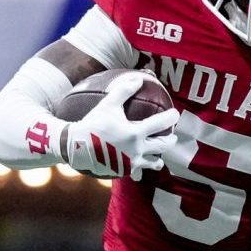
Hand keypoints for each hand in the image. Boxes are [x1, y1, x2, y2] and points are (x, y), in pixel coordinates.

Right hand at [57, 72, 178, 180]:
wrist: (75, 147)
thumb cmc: (92, 124)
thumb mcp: (107, 105)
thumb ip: (123, 91)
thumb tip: (138, 79)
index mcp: (135, 133)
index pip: (161, 123)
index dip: (171, 117)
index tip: (175, 114)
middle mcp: (137, 150)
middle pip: (163, 146)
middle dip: (170, 140)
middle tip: (172, 137)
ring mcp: (131, 163)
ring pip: (154, 163)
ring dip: (158, 159)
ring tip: (159, 157)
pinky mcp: (124, 172)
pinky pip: (138, 171)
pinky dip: (141, 167)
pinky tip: (139, 165)